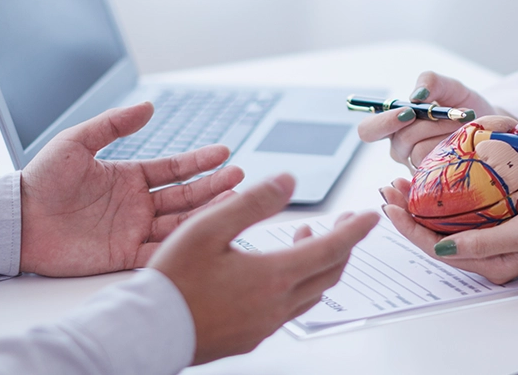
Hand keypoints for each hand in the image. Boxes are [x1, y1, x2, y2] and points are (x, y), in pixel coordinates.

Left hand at [20, 102, 243, 276]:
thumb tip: (149, 107)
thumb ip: (113, 125)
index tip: (224, 153)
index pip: (175, 169)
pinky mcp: (125, 256)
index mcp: (130, 177)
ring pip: (180, 223)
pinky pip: (160, 252)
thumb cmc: (42, 181)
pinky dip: (183, 247)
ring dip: (207, 214)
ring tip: (233, 203)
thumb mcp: (76, 143)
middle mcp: (138, 204)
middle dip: (214, 186)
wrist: (16, 223)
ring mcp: (134, 230)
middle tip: (239, 178)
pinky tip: (205, 238)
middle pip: (186, 195)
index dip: (200, 161)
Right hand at [148, 173, 377, 364]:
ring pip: (312, 293)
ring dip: (319, 264)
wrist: (147, 331)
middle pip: (329, 272)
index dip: (355, 230)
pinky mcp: (253, 336)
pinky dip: (298, 285)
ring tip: (305, 238)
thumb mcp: (208, 228)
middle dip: (343, 245)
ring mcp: (266, 324)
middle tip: (345, 223)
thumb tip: (289, 179)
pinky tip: (277, 272)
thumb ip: (252, 203)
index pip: (332, 249)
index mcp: (273, 276)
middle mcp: (278, 304)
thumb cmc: (172, 280)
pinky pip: (291, 309)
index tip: (371, 216)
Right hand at [357, 71, 501, 168]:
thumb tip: (417, 97)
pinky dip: (455, 150)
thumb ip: (430, 82)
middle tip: (453, 113)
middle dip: (429, 125)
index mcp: (393, 124)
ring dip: (446, 135)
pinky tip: (465, 142)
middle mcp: (400, 148)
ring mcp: (416, 166)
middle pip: (401, 141)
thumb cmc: (461, 103)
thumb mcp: (448, 86)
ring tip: (464, 125)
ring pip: (421, 154)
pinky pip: (437, 168)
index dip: (384, 123)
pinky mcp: (433, 180)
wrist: (488, 124)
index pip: (368, 131)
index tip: (409, 112)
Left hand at [381, 178, 517, 283]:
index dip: (409, 227)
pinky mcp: (501, 223)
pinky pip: (464, 214)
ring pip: (447, 224)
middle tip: (389, 189)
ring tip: (403, 185)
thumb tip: (439, 247)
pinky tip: (437, 184)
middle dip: (409, 213)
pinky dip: (446, 199)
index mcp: (490, 265)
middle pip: (436, 236)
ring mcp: (494, 240)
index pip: (436, 247)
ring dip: (423, 205)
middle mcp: (487, 255)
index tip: (391, 204)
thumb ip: (482, 243)